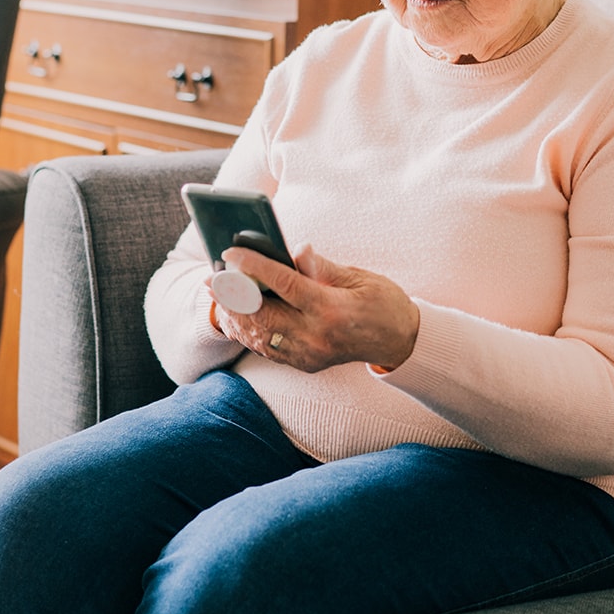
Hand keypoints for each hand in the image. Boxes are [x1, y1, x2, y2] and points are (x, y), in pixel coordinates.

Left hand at [209, 243, 419, 373]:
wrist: (401, 342)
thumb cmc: (383, 301)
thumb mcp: (359, 276)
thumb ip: (322, 266)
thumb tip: (296, 250)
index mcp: (331, 309)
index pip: (283, 284)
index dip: (254, 266)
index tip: (231, 252)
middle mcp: (316, 336)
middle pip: (262, 314)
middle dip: (233, 294)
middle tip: (211, 277)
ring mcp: (310, 354)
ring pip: (259, 335)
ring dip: (235, 314)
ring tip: (218, 294)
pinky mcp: (306, 363)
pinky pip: (268, 348)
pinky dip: (249, 331)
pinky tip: (237, 314)